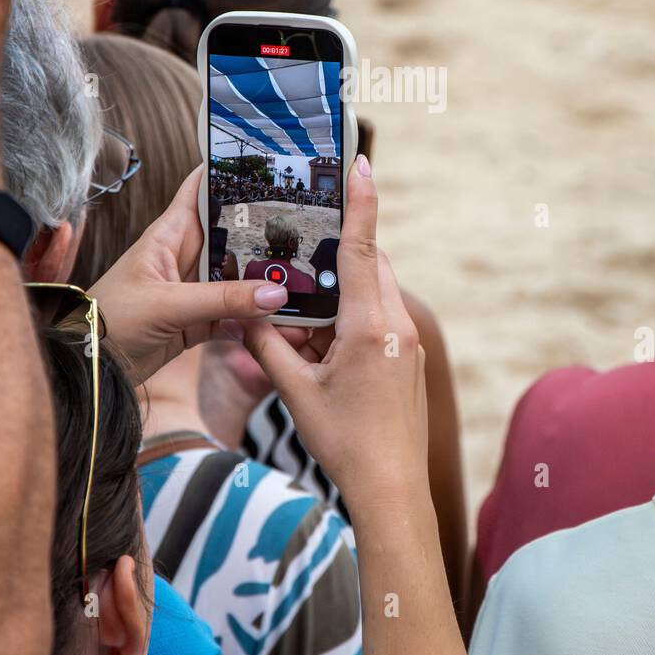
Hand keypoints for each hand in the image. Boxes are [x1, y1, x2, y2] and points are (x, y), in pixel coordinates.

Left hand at [90, 167, 294, 383]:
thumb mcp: (167, 304)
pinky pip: (236, 314)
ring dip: (264, 284)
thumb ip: (221, 299)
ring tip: (303, 281)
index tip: (265, 162)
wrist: (90, 369)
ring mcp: (194, 290)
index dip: (228, 173)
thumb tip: (274, 294)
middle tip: (308, 228)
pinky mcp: (199, 322)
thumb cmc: (109, 321)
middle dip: (264, 235)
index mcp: (170, 235)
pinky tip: (282, 322)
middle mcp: (185, 257)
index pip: (201, 190)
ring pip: (239, 278)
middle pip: (232, 236)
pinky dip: (255, 320)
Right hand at [244, 157, 428, 511]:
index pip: (364, 248)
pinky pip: (378, 319)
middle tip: (299, 248)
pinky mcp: (410, 356)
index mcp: (372, 325)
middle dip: (333, 257)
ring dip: (338, 298)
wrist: (393, 491)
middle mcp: (398, 324)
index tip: (362, 162)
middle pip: (367, 267)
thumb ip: (267, 347)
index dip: (361, 202)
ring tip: (301, 321)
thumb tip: (244, 316)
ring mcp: (409, 340)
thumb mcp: (295, 393)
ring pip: (371, 294)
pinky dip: (349, 320)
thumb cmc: (345, 443)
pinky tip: (321, 346)